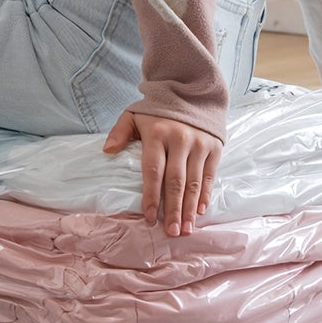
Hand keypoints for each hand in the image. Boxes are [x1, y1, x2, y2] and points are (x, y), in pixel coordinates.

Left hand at [103, 111, 222, 236]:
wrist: (191, 90)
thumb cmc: (158, 108)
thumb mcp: (134, 114)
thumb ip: (120, 132)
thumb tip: (107, 151)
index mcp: (157, 133)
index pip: (153, 170)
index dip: (152, 196)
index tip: (150, 218)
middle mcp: (180, 140)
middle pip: (175, 181)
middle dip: (173, 209)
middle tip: (171, 232)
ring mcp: (199, 144)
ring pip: (194, 182)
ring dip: (190, 208)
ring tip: (186, 229)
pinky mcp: (214, 147)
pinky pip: (209, 175)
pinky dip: (205, 194)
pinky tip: (200, 211)